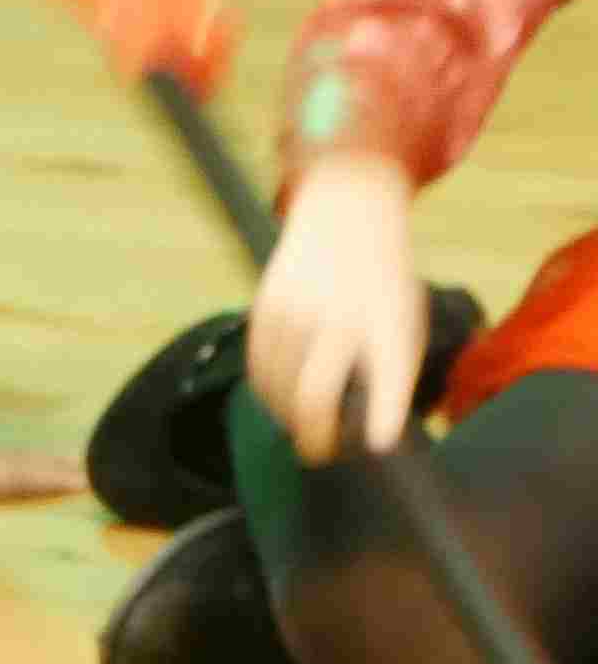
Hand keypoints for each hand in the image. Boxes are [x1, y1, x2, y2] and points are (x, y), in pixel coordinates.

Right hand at [245, 152, 426, 462]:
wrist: (347, 211)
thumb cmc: (383, 282)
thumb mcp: (404, 319)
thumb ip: (390, 369)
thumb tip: (368, 432)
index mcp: (388, 322)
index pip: (387, 374)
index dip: (383, 412)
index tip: (379, 444)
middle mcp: (341, 316)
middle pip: (314, 395)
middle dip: (315, 438)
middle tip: (320, 453)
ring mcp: (297, 309)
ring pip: (279, 390)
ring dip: (289, 417)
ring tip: (303, 423)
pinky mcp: (266, 305)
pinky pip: (258, 368)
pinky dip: (268, 392)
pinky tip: (282, 397)